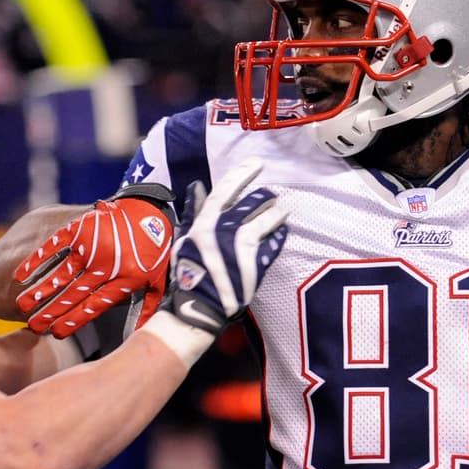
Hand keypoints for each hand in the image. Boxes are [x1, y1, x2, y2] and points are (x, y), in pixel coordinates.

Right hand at [14, 194, 172, 338]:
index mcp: (123, 281)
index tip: (56, 333)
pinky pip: (54, 246)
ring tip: (22, 306)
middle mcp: (104, 267)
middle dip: (51, 311)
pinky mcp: (80, 228)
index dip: (73, 321)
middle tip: (34, 325)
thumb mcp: (157, 280)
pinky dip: (37, 259)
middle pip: (73, 294)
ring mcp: (91, 247)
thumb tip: (141, 332)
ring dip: (40, 291)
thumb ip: (147, 307)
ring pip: (61, 273)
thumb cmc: (156, 248)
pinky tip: (22, 274)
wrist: (151, 210)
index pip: (92, 307)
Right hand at [162, 158, 287, 334]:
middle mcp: (224, 231)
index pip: (226, 190)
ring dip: (275, 215)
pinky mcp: (255, 264)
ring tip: (281, 212)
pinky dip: (279, 236)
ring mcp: (241, 247)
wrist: (199, 306)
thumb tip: (196, 186)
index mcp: (206, 223)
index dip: (242, 174)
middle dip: (264, 196)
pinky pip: (273, 244)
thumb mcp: (186, 238)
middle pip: (251, 204)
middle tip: (271, 194)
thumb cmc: (188, 272)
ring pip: (266, 221)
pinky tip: (282, 232)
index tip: (257, 163)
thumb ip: (194, 212)